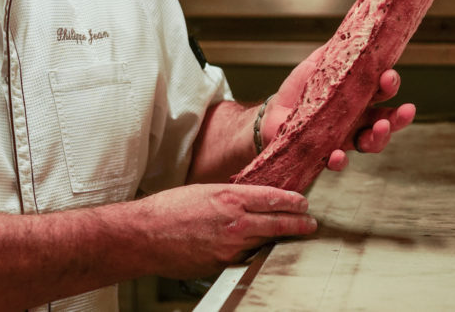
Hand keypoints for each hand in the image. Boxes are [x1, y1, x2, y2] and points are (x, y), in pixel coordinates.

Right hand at [139, 183, 317, 278]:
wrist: (145, 235)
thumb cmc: (168, 209)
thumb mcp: (203, 191)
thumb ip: (230, 196)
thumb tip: (250, 200)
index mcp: (229, 197)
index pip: (272, 199)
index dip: (292, 201)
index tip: (303, 202)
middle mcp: (235, 222)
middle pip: (277, 223)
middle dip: (298, 223)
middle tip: (309, 223)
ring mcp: (231, 246)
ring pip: (266, 241)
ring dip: (280, 238)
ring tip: (292, 235)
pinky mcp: (224, 264)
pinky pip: (248, 256)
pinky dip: (256, 250)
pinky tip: (261, 248)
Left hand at [263, 46, 416, 171]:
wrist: (272, 113)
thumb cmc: (299, 90)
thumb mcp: (317, 66)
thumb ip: (334, 52)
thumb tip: (351, 30)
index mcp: (359, 98)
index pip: (382, 92)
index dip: (390, 85)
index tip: (389, 76)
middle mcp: (357, 120)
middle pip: (386, 121)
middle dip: (398, 117)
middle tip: (404, 110)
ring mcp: (344, 138)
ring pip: (370, 143)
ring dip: (379, 138)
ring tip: (378, 129)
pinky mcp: (325, 153)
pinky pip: (338, 161)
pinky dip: (340, 160)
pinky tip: (338, 154)